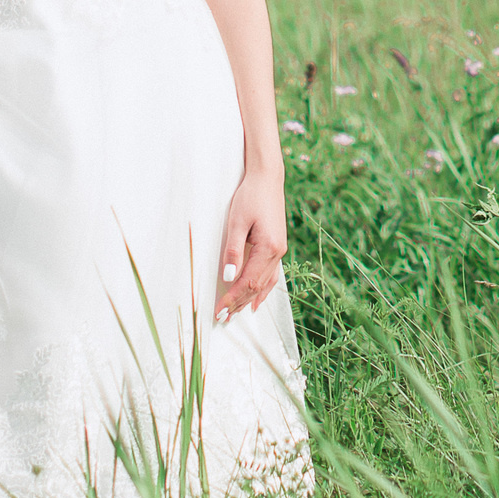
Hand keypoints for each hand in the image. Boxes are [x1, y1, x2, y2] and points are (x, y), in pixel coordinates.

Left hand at [215, 168, 287, 324]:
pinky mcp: (277, 246)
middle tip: (222, 318)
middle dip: (239, 303)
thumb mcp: (237, 222)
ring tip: (235, 314)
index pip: (248, 282)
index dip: (233, 299)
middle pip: (257, 287)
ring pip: (265, 284)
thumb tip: (228, 277)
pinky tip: (256, 300)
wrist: (267, 178)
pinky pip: (271, 275)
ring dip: (249, 300)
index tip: (219, 311)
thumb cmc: (250, 197)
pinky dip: (263, 290)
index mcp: (268, 248)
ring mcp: (279, 251)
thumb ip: (234, 251)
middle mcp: (277, 252)